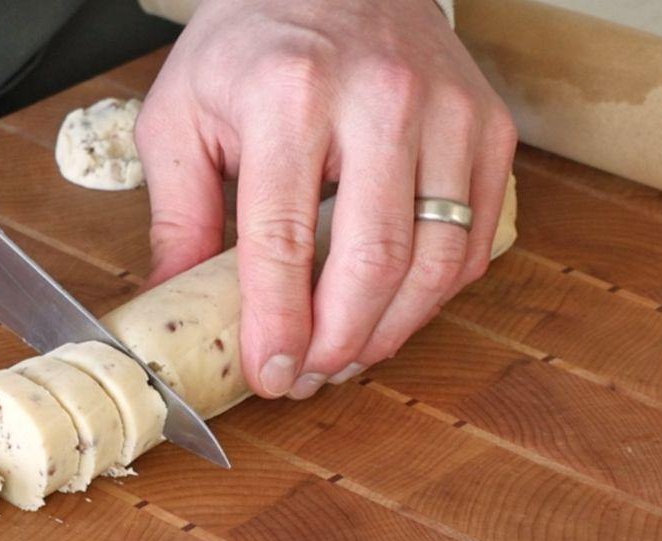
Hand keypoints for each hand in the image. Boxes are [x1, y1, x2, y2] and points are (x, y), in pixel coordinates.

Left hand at [136, 0, 516, 398]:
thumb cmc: (252, 43)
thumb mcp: (182, 115)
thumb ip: (176, 215)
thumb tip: (173, 303)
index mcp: (288, 95)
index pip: (282, 240)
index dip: (277, 324)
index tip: (271, 373)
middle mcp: (380, 99)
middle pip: (374, 260)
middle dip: (339, 342)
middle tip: (309, 376)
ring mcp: (447, 111)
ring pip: (438, 260)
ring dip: (392, 330)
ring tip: (348, 355)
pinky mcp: (488, 125)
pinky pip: (475, 239)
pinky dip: (436, 293)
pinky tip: (393, 309)